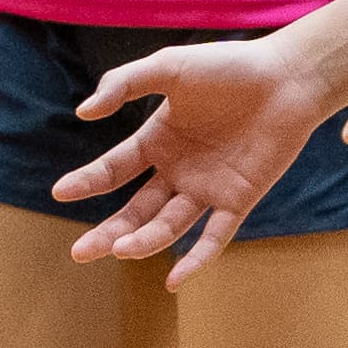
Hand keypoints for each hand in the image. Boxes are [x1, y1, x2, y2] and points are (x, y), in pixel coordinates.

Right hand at [53, 24, 347, 283]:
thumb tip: (83, 113)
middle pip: (136, 210)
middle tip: (81, 253)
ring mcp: (207, 188)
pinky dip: (197, 259)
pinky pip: (215, 236)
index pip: (114, 169)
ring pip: (168, 225)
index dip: (87, 182)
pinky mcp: (239, 199)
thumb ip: (124, 84)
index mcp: (157, 141)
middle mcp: (178, 170)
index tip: (60, 193)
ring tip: (120, 251)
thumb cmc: (228, 67)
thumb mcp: (169, 67)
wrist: (286, 77)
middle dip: (109, 232)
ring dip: (144, 241)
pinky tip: (174, 281)